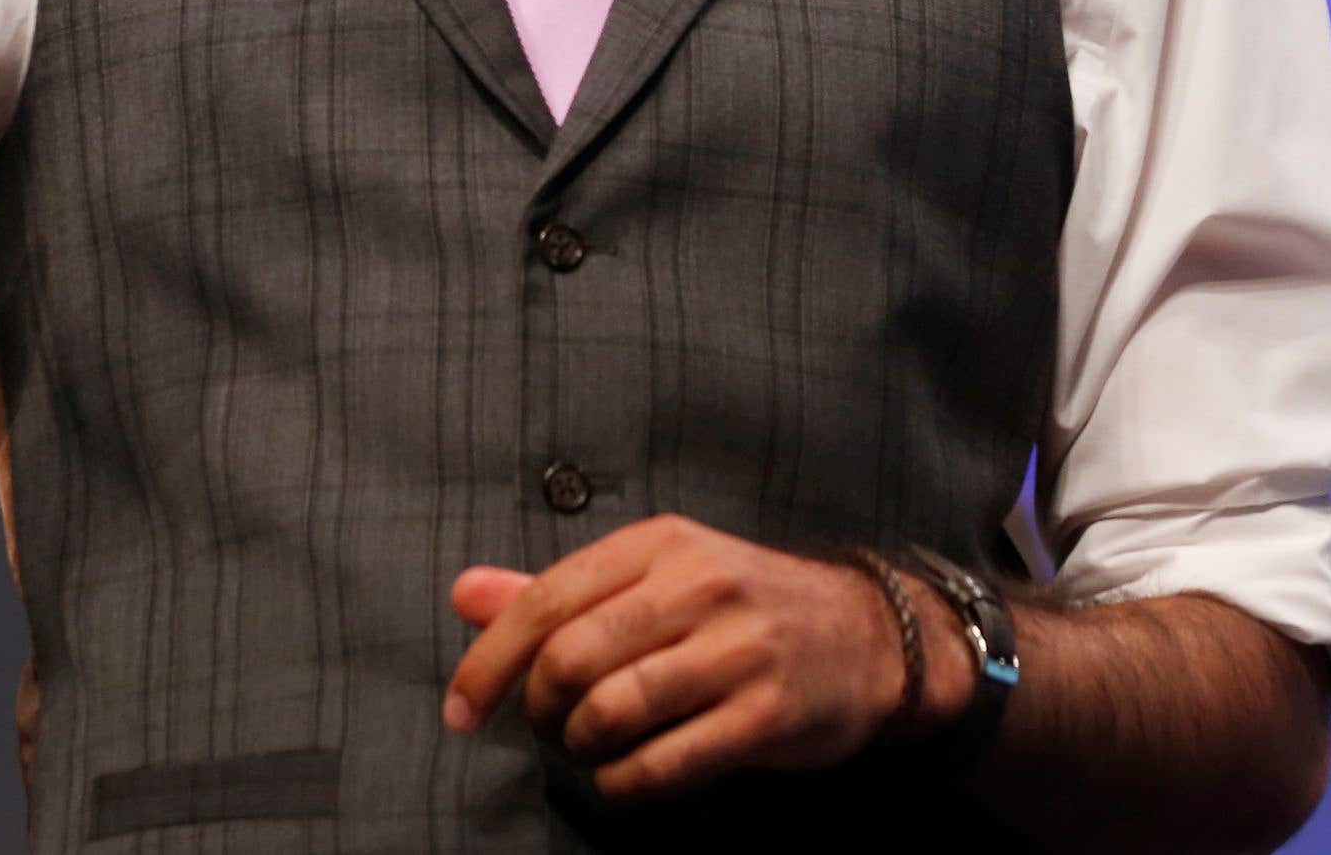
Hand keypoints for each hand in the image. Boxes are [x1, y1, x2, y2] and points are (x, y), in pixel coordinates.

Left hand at [443, 515, 927, 801]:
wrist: (868, 636)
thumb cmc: (741, 606)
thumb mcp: (656, 575)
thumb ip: (559, 590)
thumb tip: (465, 593)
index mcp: (660, 544)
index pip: (547, 600)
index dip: (489, 661)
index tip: (461, 710)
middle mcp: (698, 586)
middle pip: (571, 659)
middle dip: (538, 709)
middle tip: (547, 726)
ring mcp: (738, 650)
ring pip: (613, 712)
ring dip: (581, 747)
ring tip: (590, 748)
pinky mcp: (768, 714)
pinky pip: (666, 764)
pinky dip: (625, 784)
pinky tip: (624, 778)